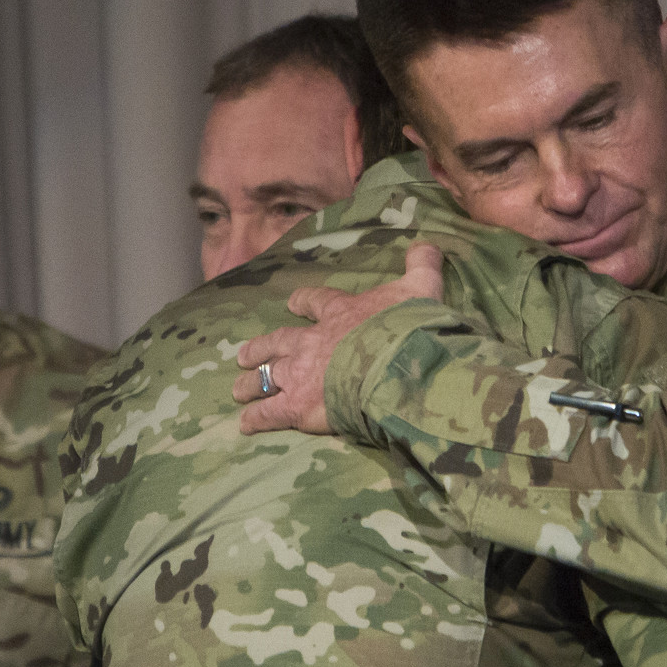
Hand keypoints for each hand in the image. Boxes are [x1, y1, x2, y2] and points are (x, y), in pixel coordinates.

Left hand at [234, 243, 444, 434]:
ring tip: (238, 388)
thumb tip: (428, 243)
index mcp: (340, 312)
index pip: (316, 302)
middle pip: (279, 342)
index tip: (293, 303)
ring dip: (251, 382)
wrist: (396, 366)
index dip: (304, 302)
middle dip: (261, 347)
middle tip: (244, 354)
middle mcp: (312, 341)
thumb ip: (422, 265)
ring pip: (267, 376)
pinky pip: (269, 413)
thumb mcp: (422, 287)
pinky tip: (246, 424)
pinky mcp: (297, 406)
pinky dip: (256, 418)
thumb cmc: (409, 327)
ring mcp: (300, 374)